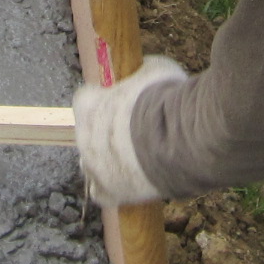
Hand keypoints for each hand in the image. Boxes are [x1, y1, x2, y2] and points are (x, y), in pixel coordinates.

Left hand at [72, 56, 186, 205]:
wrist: (180, 141)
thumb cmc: (167, 102)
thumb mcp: (156, 71)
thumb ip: (143, 73)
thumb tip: (146, 70)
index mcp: (89, 105)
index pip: (86, 98)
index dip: (105, 98)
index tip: (122, 99)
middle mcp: (84, 136)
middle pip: (89, 132)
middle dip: (108, 130)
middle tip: (135, 129)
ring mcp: (94, 167)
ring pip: (91, 162)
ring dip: (108, 158)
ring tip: (135, 157)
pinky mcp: (109, 192)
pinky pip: (101, 192)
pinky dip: (112, 187)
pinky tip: (131, 181)